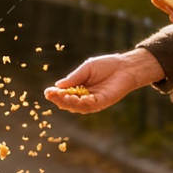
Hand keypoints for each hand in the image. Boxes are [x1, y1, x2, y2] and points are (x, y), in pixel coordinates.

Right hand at [43, 49, 163, 113]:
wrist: (125, 66)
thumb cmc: (106, 65)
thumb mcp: (86, 69)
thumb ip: (74, 77)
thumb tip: (58, 85)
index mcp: (79, 89)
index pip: (64, 95)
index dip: (55, 94)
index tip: (47, 92)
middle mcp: (85, 97)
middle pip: (69, 103)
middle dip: (59, 100)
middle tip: (51, 95)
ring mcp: (94, 101)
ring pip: (77, 107)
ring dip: (68, 102)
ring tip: (63, 96)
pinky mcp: (102, 102)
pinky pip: (89, 105)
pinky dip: (81, 103)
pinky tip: (75, 98)